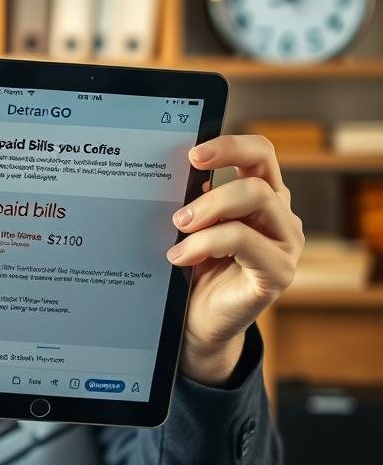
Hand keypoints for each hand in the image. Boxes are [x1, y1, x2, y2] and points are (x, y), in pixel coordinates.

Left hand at [166, 135, 303, 384]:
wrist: (199, 319)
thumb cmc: (196, 266)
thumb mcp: (192, 224)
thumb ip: (195, 198)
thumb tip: (182, 173)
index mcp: (261, 195)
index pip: (260, 153)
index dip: (230, 145)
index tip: (194, 152)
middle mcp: (280, 215)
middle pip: (261, 173)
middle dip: (217, 174)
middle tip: (181, 197)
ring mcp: (286, 243)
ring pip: (257, 198)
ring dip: (209, 210)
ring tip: (178, 229)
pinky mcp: (280, 272)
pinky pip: (245, 240)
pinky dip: (206, 243)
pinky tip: (180, 256)